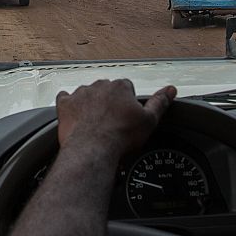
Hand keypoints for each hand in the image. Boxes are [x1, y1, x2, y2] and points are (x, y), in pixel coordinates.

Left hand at [55, 79, 175, 154]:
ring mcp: (80, 94)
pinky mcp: (65, 104)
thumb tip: (170, 90)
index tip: (127, 117)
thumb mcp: (149, 121)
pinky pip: (65, 98)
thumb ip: (160, 103)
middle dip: (109, 103)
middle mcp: (99, 86)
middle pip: (106, 90)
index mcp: (120, 87)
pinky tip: (74, 115)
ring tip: (94, 124)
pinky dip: (69, 105)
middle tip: (112, 123)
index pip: (127, 89)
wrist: (93, 149)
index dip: (128, 104)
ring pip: (86, 94)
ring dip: (90, 105)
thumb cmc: (120, 137)